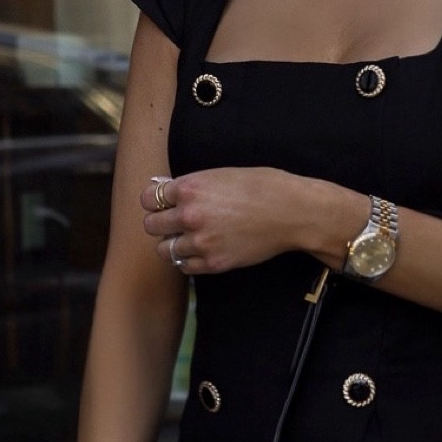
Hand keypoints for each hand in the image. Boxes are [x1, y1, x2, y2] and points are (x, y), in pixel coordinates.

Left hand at [140, 168, 362, 275]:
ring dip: (173, 243)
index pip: (148, 198)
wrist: (292, 212)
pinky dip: (188, 260)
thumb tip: (166, 188)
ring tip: (188, 238)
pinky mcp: (213, 263)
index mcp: (190, 188)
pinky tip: (200, 251)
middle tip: (173, 222)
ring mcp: (200, 242)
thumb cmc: (263, 186)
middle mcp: (189, 215)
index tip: (162, 203)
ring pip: (164, 249)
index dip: (155, 201)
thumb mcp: (222, 174)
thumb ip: (192, 184)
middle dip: (160, 223)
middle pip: (151, 225)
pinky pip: (184, 266)